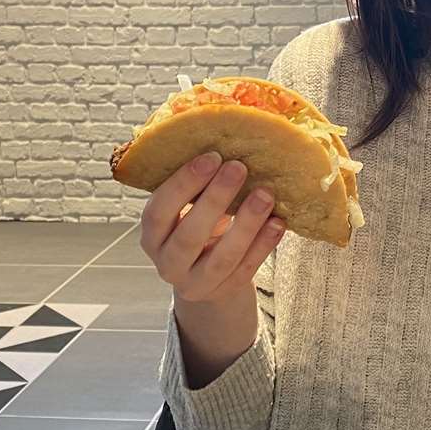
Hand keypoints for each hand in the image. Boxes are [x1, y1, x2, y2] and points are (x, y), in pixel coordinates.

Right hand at [139, 152, 284, 305]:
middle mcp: (168, 264)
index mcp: (152, 237)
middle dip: (215, 199)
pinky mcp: (225, 291)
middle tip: (238, 167)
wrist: (206, 277)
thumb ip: (196, 186)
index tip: (211, 156)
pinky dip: (264, 245)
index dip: (183, 184)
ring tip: (266, 194)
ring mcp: (197, 283)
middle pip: (189, 235)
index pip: (159, 211)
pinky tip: (278, 222)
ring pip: (222, 257)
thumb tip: (225, 138)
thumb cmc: (196, 228)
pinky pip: (247, 269)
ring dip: (246, 224)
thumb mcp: (186, 211)